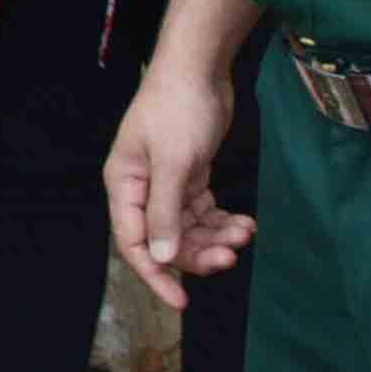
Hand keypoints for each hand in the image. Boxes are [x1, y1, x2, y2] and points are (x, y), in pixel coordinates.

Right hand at [104, 64, 253, 309]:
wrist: (199, 69)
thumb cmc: (178, 110)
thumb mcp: (173, 162)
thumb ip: (165, 212)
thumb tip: (162, 258)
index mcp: (124, 185)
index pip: (133, 242)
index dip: (156, 275)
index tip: (182, 302)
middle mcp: (142, 188)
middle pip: (167, 240)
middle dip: (199, 253)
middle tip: (232, 256)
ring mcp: (167, 183)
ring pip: (190, 228)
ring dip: (217, 237)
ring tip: (244, 232)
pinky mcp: (190, 175)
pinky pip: (205, 212)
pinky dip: (224, 221)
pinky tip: (245, 222)